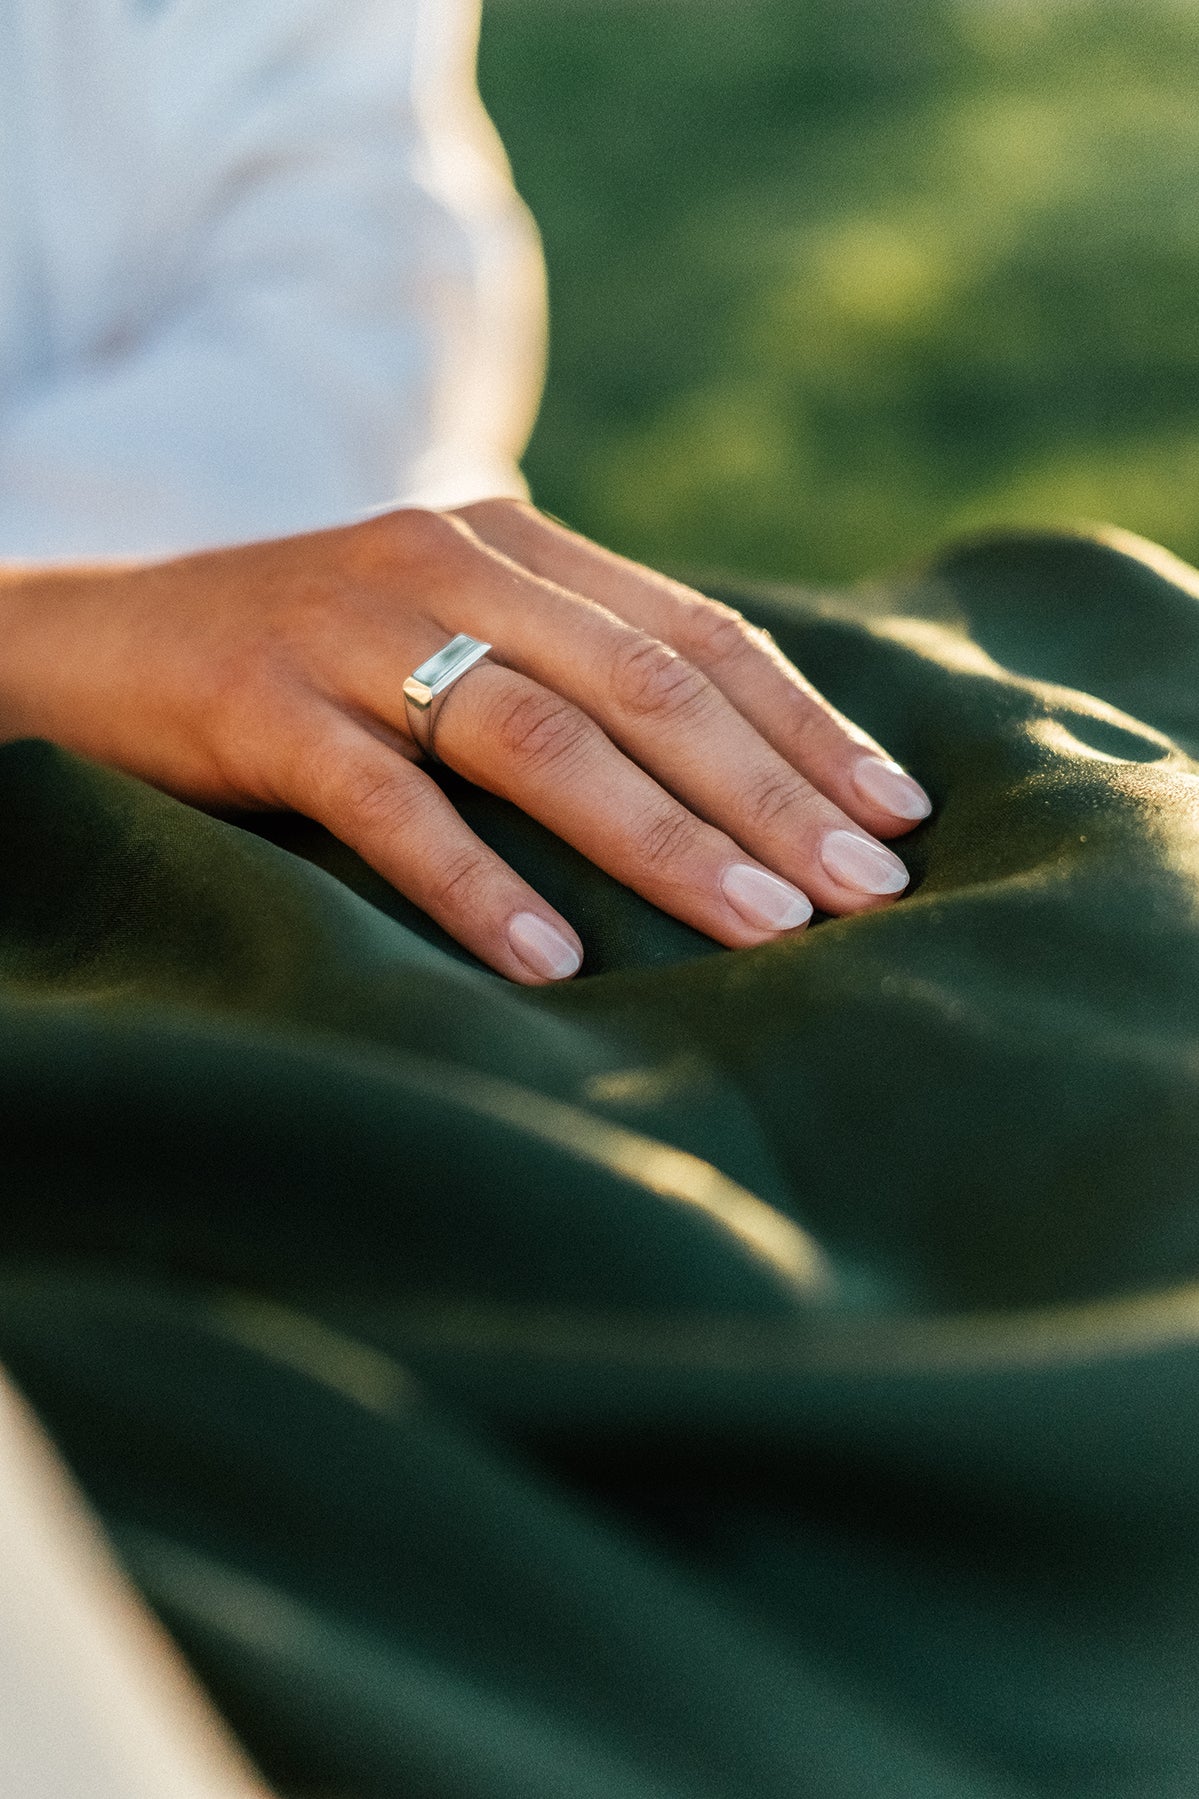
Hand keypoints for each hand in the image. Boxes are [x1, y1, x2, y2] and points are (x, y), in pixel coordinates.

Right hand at [0, 501, 929, 982]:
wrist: (91, 644)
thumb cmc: (303, 666)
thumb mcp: (446, 637)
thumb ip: (564, 672)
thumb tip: (733, 788)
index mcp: (511, 541)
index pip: (692, 633)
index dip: (804, 724)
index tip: (895, 811)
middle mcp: (447, 562)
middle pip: (643, 682)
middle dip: (769, 792)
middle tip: (865, 889)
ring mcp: (351, 628)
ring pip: (539, 734)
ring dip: (662, 839)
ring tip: (761, 929)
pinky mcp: (263, 704)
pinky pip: (391, 802)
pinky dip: (479, 884)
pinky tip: (556, 962)